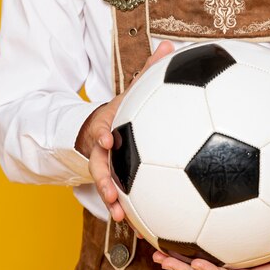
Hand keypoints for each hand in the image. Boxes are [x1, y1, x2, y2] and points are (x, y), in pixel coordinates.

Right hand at [75, 40, 174, 221]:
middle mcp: (102, 147)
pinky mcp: (112, 178)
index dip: (104, 136)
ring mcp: (104, 164)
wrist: (98, 126)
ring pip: (103, 184)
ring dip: (110, 200)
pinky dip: (124, 206)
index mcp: (109, 124)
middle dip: (102, 178)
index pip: (103, 129)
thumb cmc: (123, 108)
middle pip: (97, 164)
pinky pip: (117, 193)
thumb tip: (171, 45)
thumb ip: (151, 68)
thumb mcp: (134, 89)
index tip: (110, 141)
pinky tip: (138, 224)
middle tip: (110, 191)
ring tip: (120, 216)